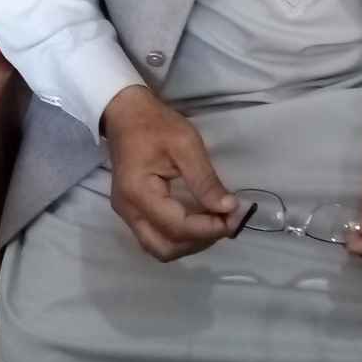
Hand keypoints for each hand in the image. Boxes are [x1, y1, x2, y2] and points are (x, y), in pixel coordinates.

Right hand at [102, 85, 237, 261]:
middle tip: (226, 222)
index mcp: (138, 193)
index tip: (235, 218)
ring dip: (189, 243)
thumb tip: (228, 208)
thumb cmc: (156, 124)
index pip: (177, 227)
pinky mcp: (132, 212)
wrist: (126, 113)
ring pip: (159, 247)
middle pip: (165, 248)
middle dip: (199, 241)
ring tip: (215, 222)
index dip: (209, 228)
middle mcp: (127, 211)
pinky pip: (155, 236)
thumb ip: (205, 179)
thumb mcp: (186, 144)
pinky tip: (198, 220)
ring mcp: (126, 214)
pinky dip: (179, 236)